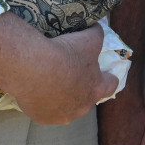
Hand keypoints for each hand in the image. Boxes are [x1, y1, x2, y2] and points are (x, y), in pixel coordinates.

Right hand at [0, 18, 118, 125]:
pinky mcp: (43, 118)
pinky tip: (35, 89)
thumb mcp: (87, 38)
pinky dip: (42, 102)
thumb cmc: (65, 54)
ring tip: (49, 82)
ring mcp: (62, 115)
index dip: (106, 78)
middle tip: (68, 75)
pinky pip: (44, 111)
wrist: (34, 68)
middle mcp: (82, 106)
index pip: (110, 85)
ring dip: (61, 98)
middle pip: (86, 99)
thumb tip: (99, 25)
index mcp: (96, 87)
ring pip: (65, 108)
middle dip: (80, 89)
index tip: (100, 73)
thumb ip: (97, 33)